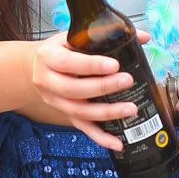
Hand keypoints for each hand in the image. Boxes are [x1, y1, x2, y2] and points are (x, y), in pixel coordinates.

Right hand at [28, 32, 141, 150]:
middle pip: (74, 89)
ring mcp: (55, 101)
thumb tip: (143, 37)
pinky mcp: (64, 114)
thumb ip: (105, 35)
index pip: (69, 62)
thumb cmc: (59, 50)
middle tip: (127, 81)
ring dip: (107, 113)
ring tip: (130, 109)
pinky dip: (101, 138)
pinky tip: (117, 142)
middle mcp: (47, 81)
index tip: (114, 64)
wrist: (35, 67)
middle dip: (103, 87)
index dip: (91, 65)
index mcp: (48, 57)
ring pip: (79, 112)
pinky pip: (83, 128)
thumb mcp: (74, 37)